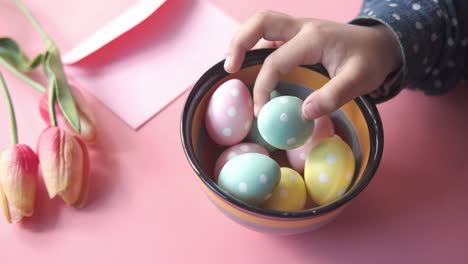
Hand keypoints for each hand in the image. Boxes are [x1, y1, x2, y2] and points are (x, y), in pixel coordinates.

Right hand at [224, 11, 402, 119]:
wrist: (379, 44)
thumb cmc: (370, 61)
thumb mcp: (360, 80)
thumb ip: (333, 96)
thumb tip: (302, 113)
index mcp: (313, 38)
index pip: (276, 61)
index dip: (264, 87)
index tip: (261, 112)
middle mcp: (302, 28)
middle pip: (261, 22)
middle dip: (239, 43)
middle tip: (229, 68)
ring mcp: (298, 29)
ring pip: (262, 25)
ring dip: (243, 42)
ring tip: (233, 67)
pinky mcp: (297, 35)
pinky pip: (269, 36)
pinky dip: (255, 48)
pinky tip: (252, 66)